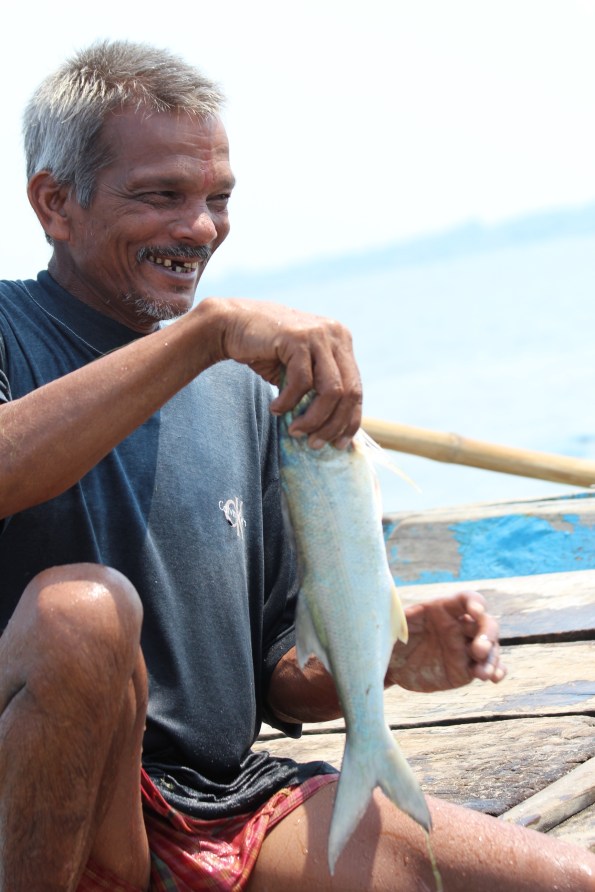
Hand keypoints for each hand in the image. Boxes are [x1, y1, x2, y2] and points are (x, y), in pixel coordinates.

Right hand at [213, 298, 361, 446]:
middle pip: (349, 393)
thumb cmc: (267, 352)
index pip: (356, 389)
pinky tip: (276, 408)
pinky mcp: (298, 338)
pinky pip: (302, 382)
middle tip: (314, 443)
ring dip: (314, 418)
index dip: (350, 421)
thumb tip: (333, 431)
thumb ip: (318, 390)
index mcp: (342, 343)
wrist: (233, 324)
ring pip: (331, 390)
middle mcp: (336, 335)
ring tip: (295, 430)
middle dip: (332, 424)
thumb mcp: (301, 371)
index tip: (339, 444)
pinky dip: (289, 401)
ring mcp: (319, 334)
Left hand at [386, 592, 505, 692]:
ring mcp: (464, 648)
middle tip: (479, 650)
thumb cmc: (391, 638)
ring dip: (492, 659)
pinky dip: (496, 671)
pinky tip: (495, 678)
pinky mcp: (466, 669)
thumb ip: (397, 617)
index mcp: (443, 609)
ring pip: (490, 648)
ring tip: (484, 674)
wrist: (391, 666)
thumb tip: (388, 607)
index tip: (476, 611)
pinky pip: (486, 667)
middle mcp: (459, 626)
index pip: (466, 599)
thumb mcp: (391, 626)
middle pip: (485, 623)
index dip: (475, 603)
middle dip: (487, 634)